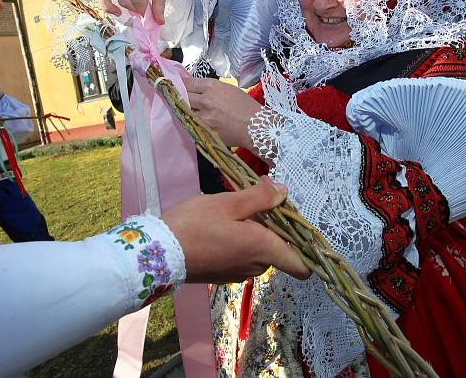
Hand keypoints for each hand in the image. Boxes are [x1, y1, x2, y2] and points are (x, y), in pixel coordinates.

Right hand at [163, 177, 308, 282]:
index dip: (308, 249)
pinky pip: (241, 256)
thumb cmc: (196, 224)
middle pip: (278, 250)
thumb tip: (284, 192)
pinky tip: (220, 225)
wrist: (157, 252)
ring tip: (234, 208)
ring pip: (258, 251)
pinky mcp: (222, 274)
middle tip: (255, 199)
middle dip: (272, 226)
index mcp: (263, 250)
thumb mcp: (230, 202)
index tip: (299, 227)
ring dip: (254, 232)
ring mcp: (237, 273)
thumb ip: (261, 197)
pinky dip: (239, 241)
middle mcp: (255, 266)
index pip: (302, 266)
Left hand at [183, 77, 260, 148]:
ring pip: (185, 111)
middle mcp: (205, 99)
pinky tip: (193, 122)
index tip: (177, 86)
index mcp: (212, 86)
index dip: (181, 85)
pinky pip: (191, 124)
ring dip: (185, 111)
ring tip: (186, 111)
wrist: (256, 126)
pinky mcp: (204, 130)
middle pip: (183, 96)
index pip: (188, 83)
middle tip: (178, 98)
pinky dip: (191, 123)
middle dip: (181, 97)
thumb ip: (212, 89)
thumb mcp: (229, 90)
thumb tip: (197, 89)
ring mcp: (203, 116)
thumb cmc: (246, 106)